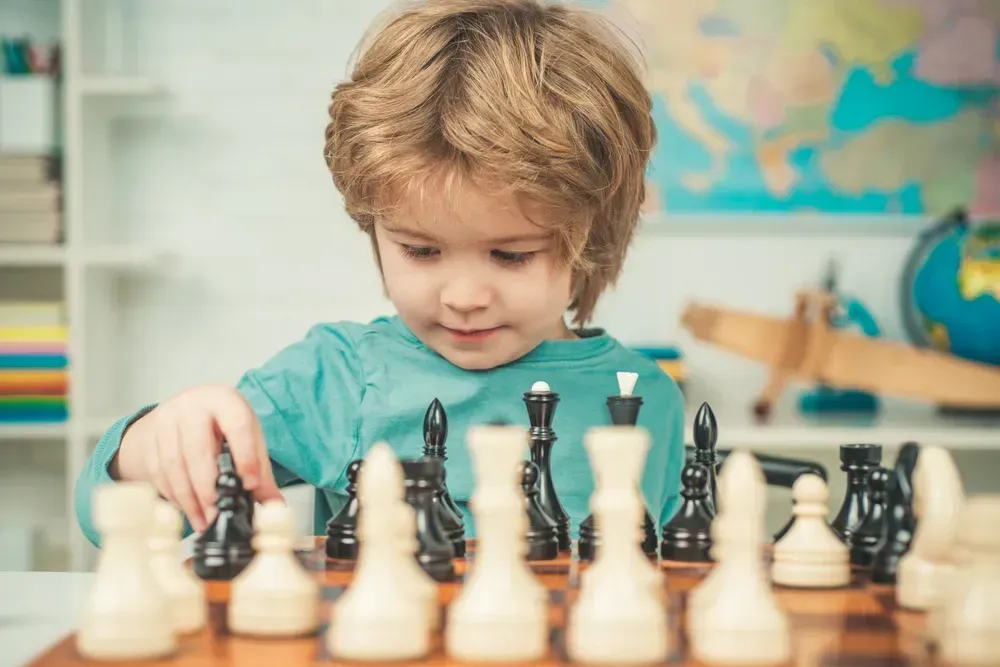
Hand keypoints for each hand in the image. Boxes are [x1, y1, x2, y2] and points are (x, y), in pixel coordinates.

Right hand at [114, 384, 283, 531]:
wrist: (184, 410)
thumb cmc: (221, 424)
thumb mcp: (246, 436)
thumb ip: (260, 470)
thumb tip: (275, 504)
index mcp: (225, 400)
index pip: (237, 426)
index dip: (245, 456)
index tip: (250, 485)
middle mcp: (192, 405)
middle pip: (197, 449)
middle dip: (207, 487)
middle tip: (217, 513)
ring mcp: (167, 419)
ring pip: (173, 464)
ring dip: (188, 498)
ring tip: (203, 520)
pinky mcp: (150, 436)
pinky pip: (157, 471)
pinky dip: (173, 495)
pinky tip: (187, 509)